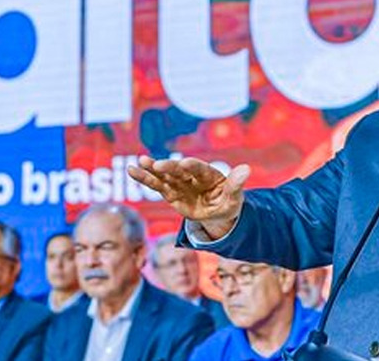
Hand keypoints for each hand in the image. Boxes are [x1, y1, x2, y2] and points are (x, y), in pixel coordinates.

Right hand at [127, 155, 250, 239]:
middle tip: (158, 165)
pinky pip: (156, 185)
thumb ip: (236, 184)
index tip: (185, 164)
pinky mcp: (170, 193)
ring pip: (164, 176)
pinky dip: (144, 178)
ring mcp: (179, 184)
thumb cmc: (227, 203)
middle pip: (178, 171)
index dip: (192, 166)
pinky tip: (132, 170)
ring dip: (151, 170)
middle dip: (169, 168)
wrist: (217, 214)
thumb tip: (246, 168)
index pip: (199, 168)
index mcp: (208, 174)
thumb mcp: (234, 198)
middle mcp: (191, 176)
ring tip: (138, 163)